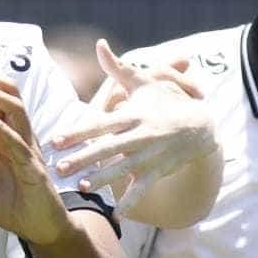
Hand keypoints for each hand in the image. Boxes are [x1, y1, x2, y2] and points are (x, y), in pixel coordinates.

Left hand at [52, 41, 213, 212]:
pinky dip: (133, 201)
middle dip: (82, 159)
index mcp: (132, 115)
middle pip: (107, 149)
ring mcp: (151, 155)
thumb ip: (118, 67)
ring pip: (123, 169)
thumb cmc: (166, 101)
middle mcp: (140, 135)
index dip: (78, 132)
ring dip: (103, 180)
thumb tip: (100, 44)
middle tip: (58, 169)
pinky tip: (118, 214)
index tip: (56, 140)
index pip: (100, 124)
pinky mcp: (159, 171)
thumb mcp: (145, 82)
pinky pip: (144, 188)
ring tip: (81, 188)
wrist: (202, 126)